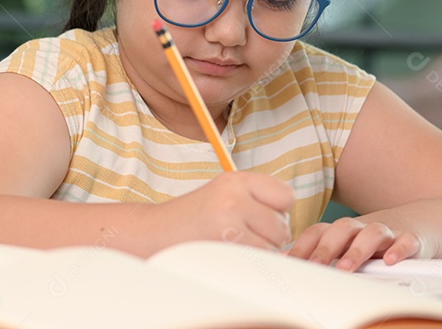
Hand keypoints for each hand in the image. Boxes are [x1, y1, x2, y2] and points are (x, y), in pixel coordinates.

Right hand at [169, 172, 293, 250]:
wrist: (153, 233)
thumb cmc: (193, 217)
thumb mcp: (223, 193)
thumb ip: (256, 198)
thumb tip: (287, 220)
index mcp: (236, 179)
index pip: (285, 195)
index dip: (279, 210)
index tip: (262, 216)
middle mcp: (234, 196)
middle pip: (282, 224)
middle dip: (271, 235)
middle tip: (246, 235)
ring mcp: (228, 220)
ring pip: (272, 244)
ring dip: (261, 250)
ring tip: (236, 244)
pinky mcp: (223, 244)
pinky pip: (257, 258)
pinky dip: (249, 262)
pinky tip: (229, 254)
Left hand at [287, 217, 425, 271]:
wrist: (421, 222)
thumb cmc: (374, 240)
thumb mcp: (347, 245)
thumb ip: (318, 254)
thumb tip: (283, 261)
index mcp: (343, 230)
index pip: (318, 233)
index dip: (303, 247)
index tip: (290, 264)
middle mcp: (363, 228)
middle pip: (342, 230)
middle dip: (326, 249)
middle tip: (315, 267)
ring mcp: (388, 231)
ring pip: (372, 233)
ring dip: (358, 250)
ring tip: (346, 267)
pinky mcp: (412, 238)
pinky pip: (406, 240)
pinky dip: (399, 249)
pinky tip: (390, 260)